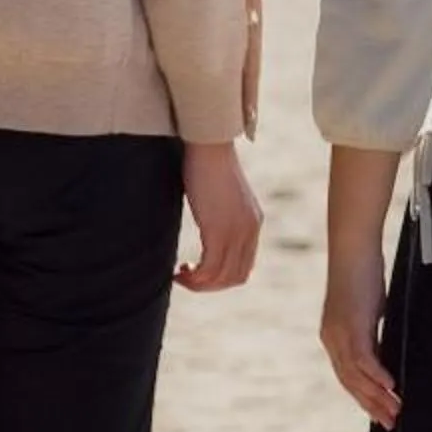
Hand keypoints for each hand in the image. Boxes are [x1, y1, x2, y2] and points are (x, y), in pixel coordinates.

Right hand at [176, 141, 262, 293]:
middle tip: (186, 278)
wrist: (209, 145)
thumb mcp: (221, 196)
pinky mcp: (219, 230)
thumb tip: (208, 223)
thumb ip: (221, 214)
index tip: (199, 272)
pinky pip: (209, 269)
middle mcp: (250, 230)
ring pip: (222, 277)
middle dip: (210, 285)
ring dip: (199, 284)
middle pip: (236, 277)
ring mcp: (236, 232)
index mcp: (253, 223)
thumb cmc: (208, 165)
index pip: (245, 266)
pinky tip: (178, 270)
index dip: (221, 277)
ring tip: (180, 275)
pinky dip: (194, 278)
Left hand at [321, 252, 403, 426]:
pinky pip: (364, 358)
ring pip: (356, 376)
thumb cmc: (362, 272)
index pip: (348, 377)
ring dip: (377, 395)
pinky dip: (377, 374)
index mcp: (334, 338)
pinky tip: (391, 386)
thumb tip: (386, 348)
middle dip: (371, 404)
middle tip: (389, 422)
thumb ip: (373, 330)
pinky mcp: (351, 325)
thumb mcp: (369, 308)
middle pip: (350, 383)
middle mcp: (332, 340)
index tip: (378, 413)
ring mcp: (339, 334)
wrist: (352, 248)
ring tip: (395, 410)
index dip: (363, 397)